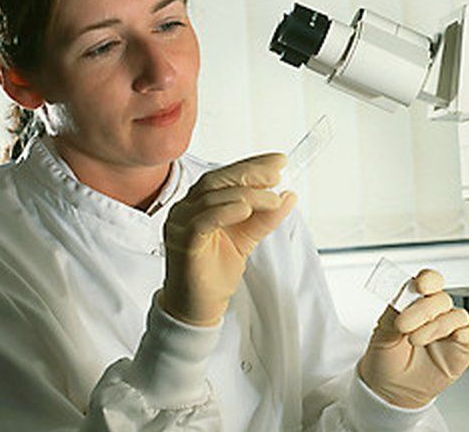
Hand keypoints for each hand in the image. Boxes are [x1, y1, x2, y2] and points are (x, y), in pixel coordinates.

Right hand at [160, 153, 295, 325]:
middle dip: (250, 173)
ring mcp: (180, 224)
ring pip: (212, 198)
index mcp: (200, 203)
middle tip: (277, 173)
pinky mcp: (182, 242)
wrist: (199, 307)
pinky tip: (245, 210)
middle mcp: (186, 209)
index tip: (279, 160)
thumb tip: (288, 195)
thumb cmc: (215, 272)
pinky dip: (225, 212)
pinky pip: (202, 221)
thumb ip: (265, 217)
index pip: (225, 176)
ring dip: (246, 195)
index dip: (252, 165)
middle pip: (217, 180)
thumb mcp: (247, 239)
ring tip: (272, 199)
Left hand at [357, 270, 468, 407]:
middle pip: (443, 299)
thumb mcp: (381, 334)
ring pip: (458, 315)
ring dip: (437, 326)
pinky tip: (456, 337)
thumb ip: (393, 313)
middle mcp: (436, 314)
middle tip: (404, 326)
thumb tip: (404, 297)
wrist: (392, 390)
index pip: (430, 281)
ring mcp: (450, 331)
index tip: (419, 287)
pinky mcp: (464, 348)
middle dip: (423, 310)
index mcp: (417, 303)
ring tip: (416, 340)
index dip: (429, 280)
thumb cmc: (387, 359)